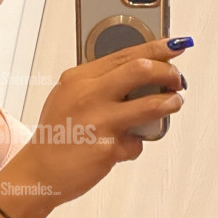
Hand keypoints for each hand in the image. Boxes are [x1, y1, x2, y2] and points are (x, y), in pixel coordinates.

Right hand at [8, 38, 189, 213]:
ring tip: (173, 104)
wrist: (39, 171)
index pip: (125, 54)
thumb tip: (139, 70)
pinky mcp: (108, 148)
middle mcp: (89, 95)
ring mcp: (100, 121)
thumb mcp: (69, 96)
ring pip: (152, 104)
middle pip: (142, 70)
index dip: (156, 48)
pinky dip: (137, 144)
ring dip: (170, 103)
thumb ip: (99, 82)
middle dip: (169, 73)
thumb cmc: (58, 133)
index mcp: (79, 78)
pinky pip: (138, 142)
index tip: (176, 46)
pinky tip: (124, 146)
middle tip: (177, 80)